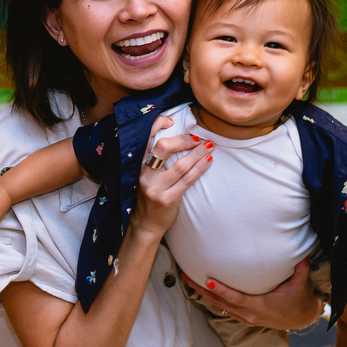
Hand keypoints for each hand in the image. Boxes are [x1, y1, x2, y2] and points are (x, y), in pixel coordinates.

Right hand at [131, 116, 212, 240]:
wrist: (144, 225)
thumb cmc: (148, 197)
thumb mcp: (144, 176)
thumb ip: (153, 160)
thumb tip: (175, 138)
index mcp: (137, 165)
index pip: (145, 138)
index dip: (156, 125)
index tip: (171, 121)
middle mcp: (144, 175)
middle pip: (163, 148)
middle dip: (184, 140)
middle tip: (197, 138)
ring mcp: (156, 188)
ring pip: (180, 165)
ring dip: (198, 153)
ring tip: (209, 146)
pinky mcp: (168, 199)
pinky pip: (188, 180)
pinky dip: (200, 168)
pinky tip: (208, 160)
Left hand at [182, 258, 323, 329]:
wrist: (301, 319)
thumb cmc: (299, 299)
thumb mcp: (301, 284)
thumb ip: (300, 269)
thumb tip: (302, 252)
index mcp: (261, 306)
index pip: (236, 298)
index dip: (221, 290)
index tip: (207, 281)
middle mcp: (249, 314)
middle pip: (220, 303)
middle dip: (202, 290)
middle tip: (186, 277)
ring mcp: (245, 318)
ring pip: (219, 306)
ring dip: (202, 294)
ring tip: (188, 280)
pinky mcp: (243, 318)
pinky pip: (224, 308)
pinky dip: (212, 299)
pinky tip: (201, 289)